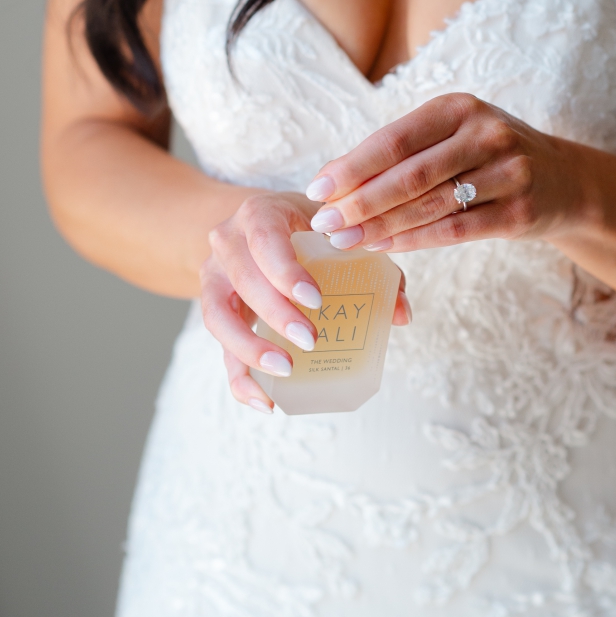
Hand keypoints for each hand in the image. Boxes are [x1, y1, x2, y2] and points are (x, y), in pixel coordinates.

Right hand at [203, 189, 411, 412]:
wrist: (259, 229)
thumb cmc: (307, 229)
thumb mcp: (339, 234)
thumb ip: (375, 267)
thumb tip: (400, 315)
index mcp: (259, 214)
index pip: (265, 241)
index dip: (285, 272)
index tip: (314, 299)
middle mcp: (227, 244)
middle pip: (243, 282)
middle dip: (274, 315)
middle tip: (309, 340)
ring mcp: (214, 279)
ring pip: (218, 318)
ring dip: (249, 348)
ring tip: (285, 370)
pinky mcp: (215, 312)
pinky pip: (220, 349)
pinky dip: (240, 379)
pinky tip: (266, 402)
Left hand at [304, 93, 590, 256]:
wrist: (564, 180)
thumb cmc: (486, 156)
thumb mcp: (450, 136)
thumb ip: (399, 152)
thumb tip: (330, 178)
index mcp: (459, 108)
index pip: (394, 140)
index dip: (352, 167)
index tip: (315, 190)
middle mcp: (486, 134)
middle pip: (410, 174)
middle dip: (360, 202)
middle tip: (324, 223)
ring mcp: (507, 173)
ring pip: (430, 205)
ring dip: (380, 226)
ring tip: (344, 242)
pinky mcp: (518, 213)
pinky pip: (454, 231)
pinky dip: (414, 241)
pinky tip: (383, 248)